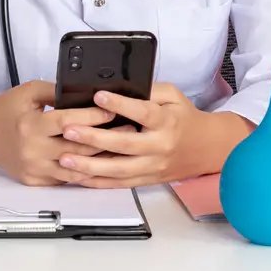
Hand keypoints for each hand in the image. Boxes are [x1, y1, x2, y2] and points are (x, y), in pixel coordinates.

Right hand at [0, 80, 115, 185]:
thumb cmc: (6, 109)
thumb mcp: (29, 91)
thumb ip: (56, 91)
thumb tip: (87, 91)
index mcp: (31, 125)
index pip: (70, 121)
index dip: (94, 116)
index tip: (114, 110)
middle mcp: (33, 150)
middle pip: (78, 148)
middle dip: (106, 138)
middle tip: (129, 129)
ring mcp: (34, 169)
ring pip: (76, 168)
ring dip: (100, 159)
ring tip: (121, 148)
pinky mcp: (35, 181)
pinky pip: (66, 179)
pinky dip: (84, 171)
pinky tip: (101, 163)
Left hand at [56, 83, 252, 187]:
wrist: (205, 148)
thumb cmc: (183, 117)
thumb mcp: (173, 95)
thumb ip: (149, 91)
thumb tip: (120, 85)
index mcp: (167, 122)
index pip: (143, 113)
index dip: (121, 104)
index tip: (98, 96)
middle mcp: (159, 147)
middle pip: (125, 145)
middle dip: (94, 138)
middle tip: (69, 130)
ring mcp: (152, 167)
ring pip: (119, 170)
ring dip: (90, 166)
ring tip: (65, 158)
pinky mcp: (147, 180)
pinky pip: (120, 184)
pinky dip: (98, 182)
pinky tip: (78, 176)